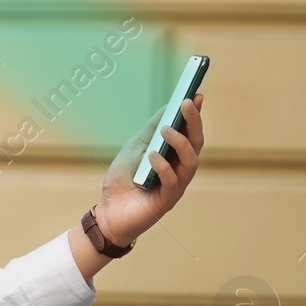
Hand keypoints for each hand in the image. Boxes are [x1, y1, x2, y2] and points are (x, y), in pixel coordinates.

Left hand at [95, 93, 204, 246]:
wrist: (109, 211)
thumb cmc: (124, 179)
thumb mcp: (136, 147)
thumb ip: (152, 129)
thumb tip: (169, 106)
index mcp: (175, 156)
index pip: (191, 132)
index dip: (195, 114)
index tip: (196, 94)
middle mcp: (180, 169)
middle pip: (196, 144)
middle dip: (194, 122)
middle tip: (187, 103)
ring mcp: (176, 186)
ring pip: (191, 161)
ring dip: (180, 142)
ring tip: (167, 129)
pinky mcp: (166, 201)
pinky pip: (172, 181)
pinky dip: (163, 166)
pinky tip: (152, 155)